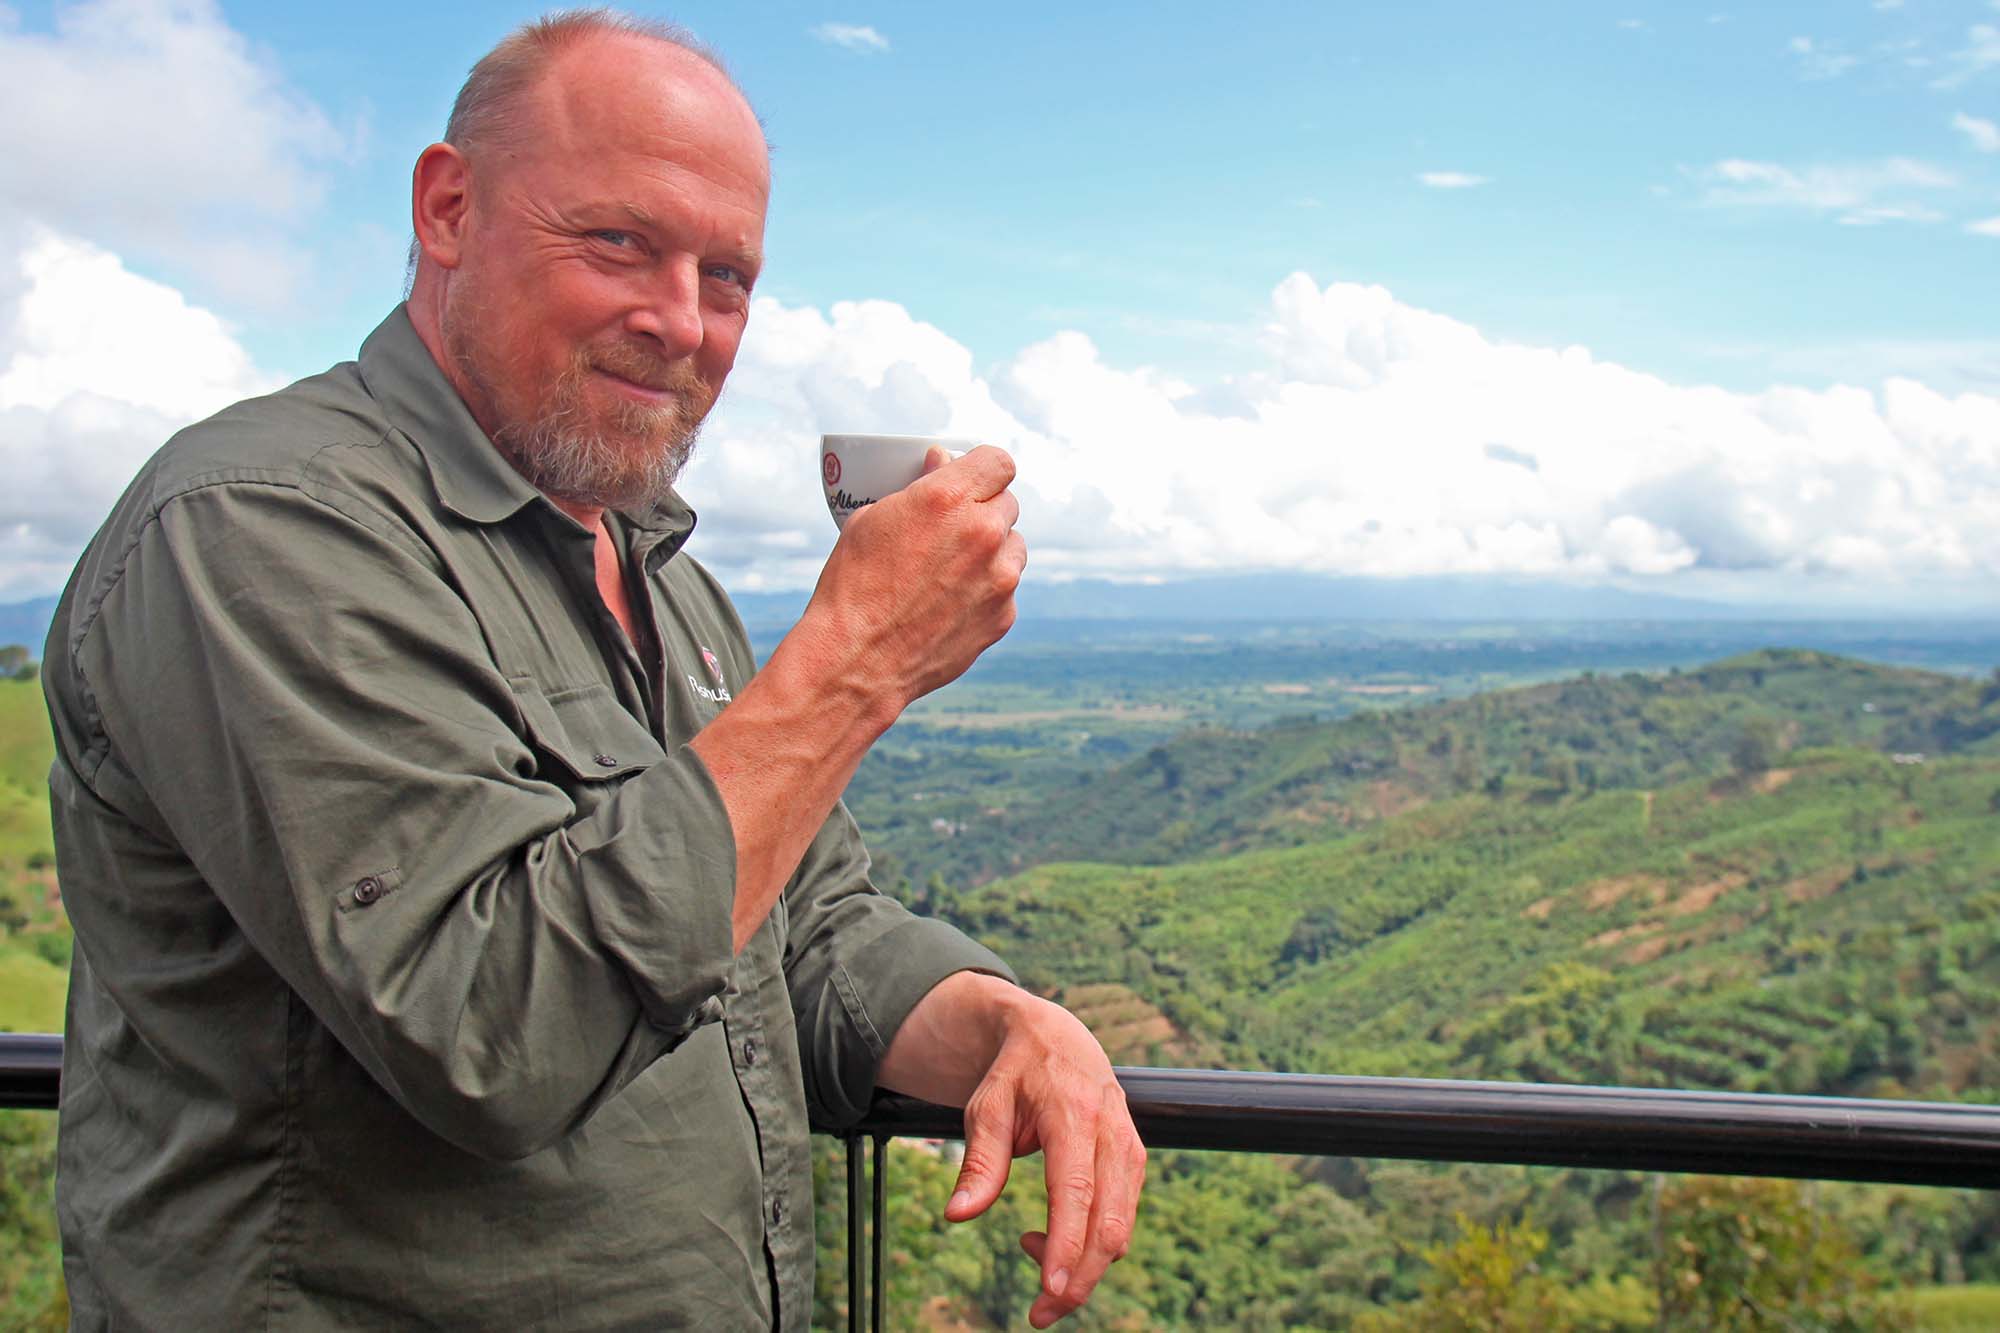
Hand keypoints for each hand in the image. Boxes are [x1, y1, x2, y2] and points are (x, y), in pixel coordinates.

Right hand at [800, 444, 1024, 717]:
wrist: (858, 661)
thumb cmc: (854, 587)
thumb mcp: (871, 520)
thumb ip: (919, 487)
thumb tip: (943, 462)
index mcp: (947, 499)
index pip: (997, 462)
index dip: (984, 468)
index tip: (974, 477)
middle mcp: (982, 533)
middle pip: (1007, 503)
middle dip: (984, 509)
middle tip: (955, 527)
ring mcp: (999, 577)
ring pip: (1013, 547)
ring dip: (993, 550)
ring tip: (954, 567)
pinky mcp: (1003, 616)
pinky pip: (1006, 589)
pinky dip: (986, 590)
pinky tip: (951, 603)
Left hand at [943, 997, 1146, 1327]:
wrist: (1057, 1037)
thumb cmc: (1016, 1072)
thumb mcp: (986, 1106)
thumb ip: (979, 1161)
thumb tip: (959, 1214)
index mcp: (1074, 1114)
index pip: (1075, 1192)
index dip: (1066, 1245)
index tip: (1050, 1289)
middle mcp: (1112, 1133)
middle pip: (1107, 1224)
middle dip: (1077, 1279)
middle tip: (1038, 1313)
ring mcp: (1129, 1149)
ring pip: (1120, 1229)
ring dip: (1081, 1265)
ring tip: (1028, 1250)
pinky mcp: (1133, 1163)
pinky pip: (1120, 1219)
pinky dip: (1089, 1244)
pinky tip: (1051, 1236)